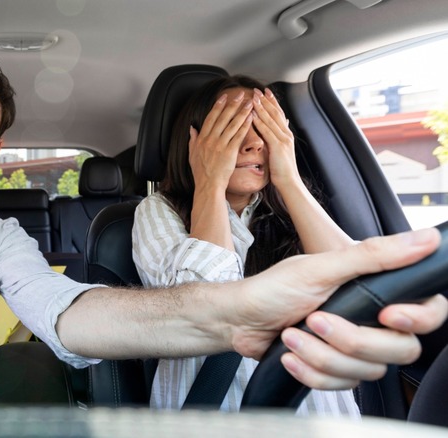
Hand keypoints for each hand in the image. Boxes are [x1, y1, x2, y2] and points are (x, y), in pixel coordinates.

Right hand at [189, 90, 252, 192]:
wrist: (208, 185)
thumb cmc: (201, 173)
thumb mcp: (192, 154)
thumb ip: (192, 140)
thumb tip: (192, 129)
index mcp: (201, 139)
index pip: (211, 118)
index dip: (218, 106)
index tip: (224, 97)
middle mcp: (210, 140)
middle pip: (223, 118)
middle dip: (232, 104)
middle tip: (240, 95)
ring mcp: (220, 145)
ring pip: (232, 124)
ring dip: (242, 112)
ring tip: (250, 103)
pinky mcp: (230, 151)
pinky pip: (239, 135)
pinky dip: (245, 125)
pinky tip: (251, 117)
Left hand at [231, 227, 447, 389]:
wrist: (238, 319)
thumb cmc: (273, 288)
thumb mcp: (321, 267)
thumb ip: (373, 256)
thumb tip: (426, 238)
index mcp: (375, 290)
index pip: (428, 311)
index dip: (418, 318)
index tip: (387, 315)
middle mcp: (372, 321)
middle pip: (400, 349)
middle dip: (351, 340)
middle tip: (315, 319)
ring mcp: (354, 349)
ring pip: (367, 371)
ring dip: (321, 355)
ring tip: (292, 334)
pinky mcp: (336, 371)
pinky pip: (340, 385)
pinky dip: (309, 371)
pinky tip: (289, 354)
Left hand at [251, 88, 297, 187]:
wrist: (289, 181)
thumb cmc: (281, 169)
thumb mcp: (278, 150)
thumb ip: (276, 138)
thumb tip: (272, 130)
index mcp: (285, 134)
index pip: (278, 114)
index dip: (271, 102)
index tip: (264, 92)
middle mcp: (286, 134)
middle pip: (275, 113)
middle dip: (266, 100)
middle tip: (257, 90)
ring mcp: (283, 139)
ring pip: (271, 119)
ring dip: (262, 107)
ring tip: (253, 97)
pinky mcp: (278, 146)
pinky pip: (267, 131)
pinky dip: (259, 122)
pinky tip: (252, 115)